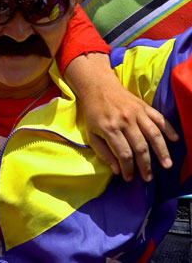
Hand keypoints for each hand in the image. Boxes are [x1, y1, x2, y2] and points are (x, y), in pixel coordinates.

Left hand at [67, 53, 178, 181]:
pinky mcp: (144, 106)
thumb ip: (103, 152)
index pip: (124, 154)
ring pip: (153, 135)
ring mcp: (136, 113)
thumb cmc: (93, 113)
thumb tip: (117, 170)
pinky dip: (169, 129)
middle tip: (148, 178)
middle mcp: (125, 121)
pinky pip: (159, 119)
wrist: (98, 88)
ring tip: (167, 165)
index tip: (129, 178)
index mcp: (110, 129)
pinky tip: (175, 140)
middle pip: (140, 147)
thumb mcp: (91, 134)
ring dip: (162, 151)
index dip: (128, 169)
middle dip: (145, 165)